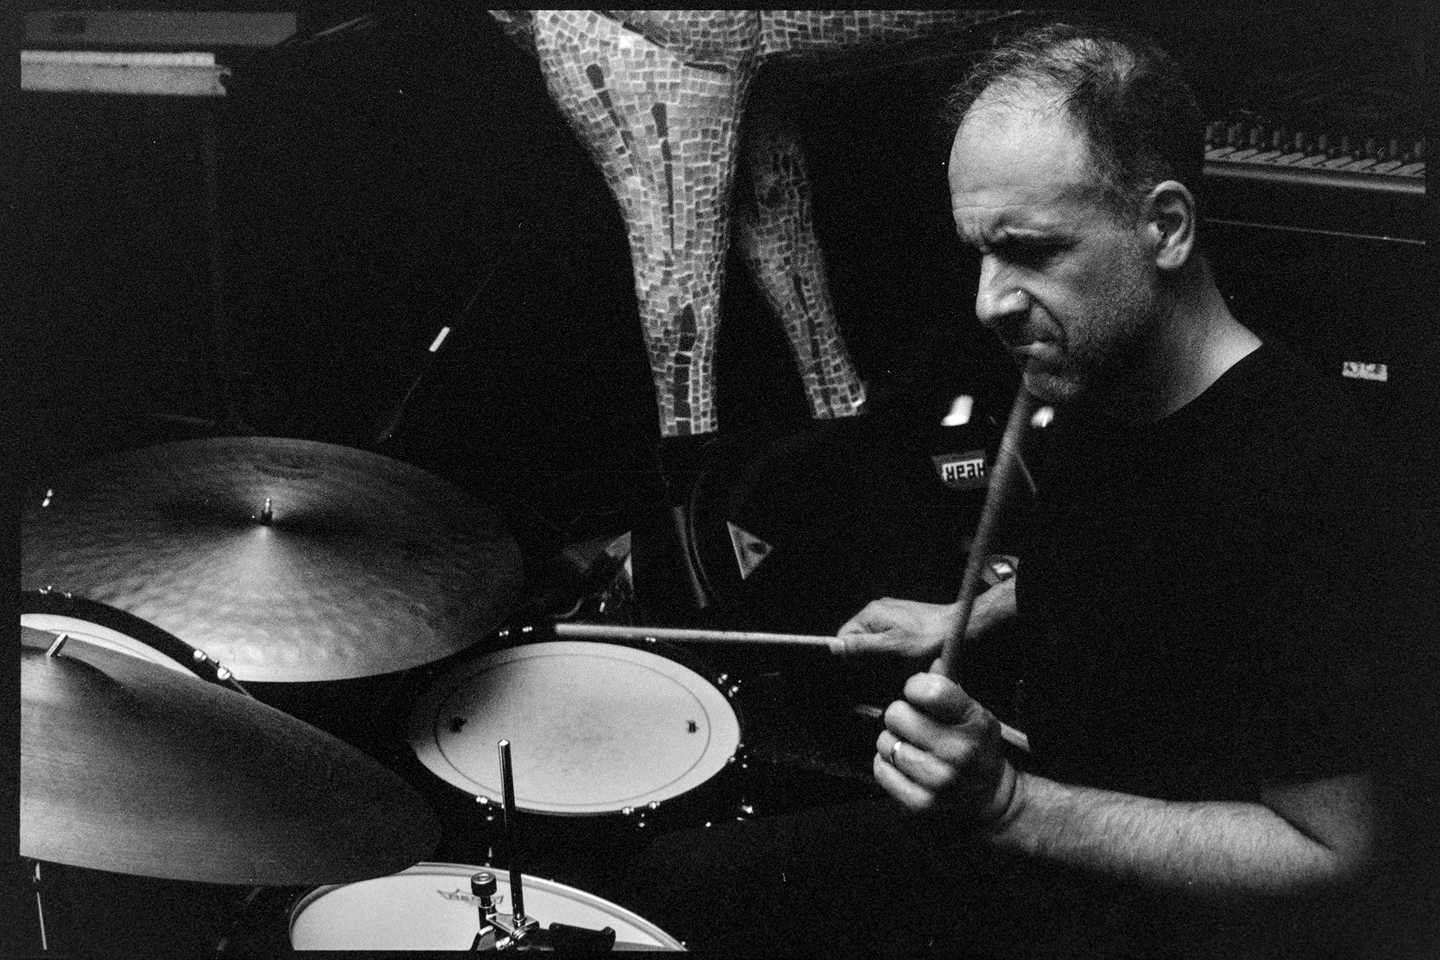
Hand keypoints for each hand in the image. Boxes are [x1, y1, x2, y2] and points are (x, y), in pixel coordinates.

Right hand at [834, 579, 1015, 661]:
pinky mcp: (902, 621)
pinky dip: (892, 650)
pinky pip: (886, 639)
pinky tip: (906, 656)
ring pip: (872, 641)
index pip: (844, 637)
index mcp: (871, 614)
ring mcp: (890, 614)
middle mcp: (877, 610)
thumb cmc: (930, 639)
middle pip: (857, 640)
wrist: (960, 628)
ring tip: (900, 661)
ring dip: (881, 656)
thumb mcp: (893, 648)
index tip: (867, 668)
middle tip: (887, 666)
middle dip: (867, 657)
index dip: (851, 656)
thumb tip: (833, 646)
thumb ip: (862, 647)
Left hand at [875, 671, 1019, 828]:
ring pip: (885, 742)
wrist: (991, 799)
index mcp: (974, 722)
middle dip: (901, 716)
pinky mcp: (920, 803)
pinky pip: (881, 770)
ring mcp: (939, 780)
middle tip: (914, 725)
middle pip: (896, 714)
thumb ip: (949, 688)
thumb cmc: (976, 747)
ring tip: (913, 747)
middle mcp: (958, 752)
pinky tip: (906, 766)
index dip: (915, 687)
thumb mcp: (974, 713)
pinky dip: (887, 765)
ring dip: (893, 742)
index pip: (928, 690)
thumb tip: (932, 662)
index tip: (919, 694)